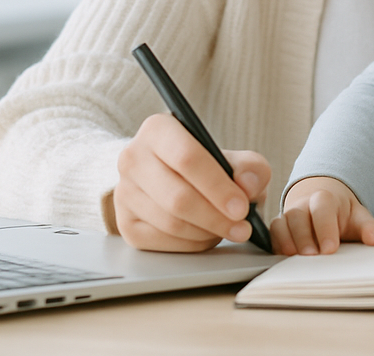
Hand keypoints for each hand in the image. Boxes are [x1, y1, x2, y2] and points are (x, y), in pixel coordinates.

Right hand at [111, 113, 270, 251]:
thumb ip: (249, 166)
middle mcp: (133, 158)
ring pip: (171, 223)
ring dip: (207, 232)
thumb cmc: (206, 165)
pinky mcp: (125, 224)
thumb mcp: (234, 157)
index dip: (217, 186)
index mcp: (158, 129)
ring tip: (228, 228)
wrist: (177, 178)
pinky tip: (207, 234)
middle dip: (216, 217)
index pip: (187, 158)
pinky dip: (192, 244)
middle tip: (242, 226)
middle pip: (178, 197)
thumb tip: (247, 185)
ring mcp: (124, 192)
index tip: (242, 207)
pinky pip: (162, 243)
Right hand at [270, 177, 373, 254]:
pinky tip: (285, 261)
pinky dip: (276, 246)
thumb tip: (373, 238)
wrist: (323, 203)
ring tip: (297, 261)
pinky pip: (273, 233)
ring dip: (288, 242)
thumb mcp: (358, 218)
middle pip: (298, 215)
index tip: (331, 249)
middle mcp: (303, 204)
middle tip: (313, 257)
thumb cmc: (342, 214)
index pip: (322, 207)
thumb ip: (369, 227)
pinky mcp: (279, 227)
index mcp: (325, 198)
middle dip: (304, 237)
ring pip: (282, 223)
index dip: (325, 227)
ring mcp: (289, 214)